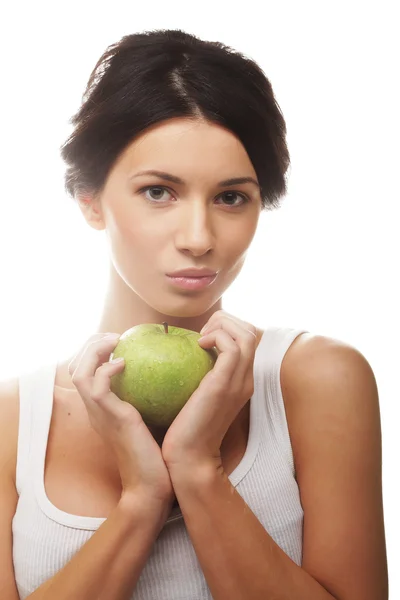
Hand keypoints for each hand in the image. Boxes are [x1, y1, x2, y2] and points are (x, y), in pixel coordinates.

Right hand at [68, 333, 174, 508]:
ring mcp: (99, 413)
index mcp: (101, 408)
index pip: (84, 372)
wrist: (152, 486)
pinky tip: (125, 363)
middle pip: (74, 367)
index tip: (117, 340)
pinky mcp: (110, 417)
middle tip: (113, 336)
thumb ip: (148, 399)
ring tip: (115, 340)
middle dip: (90, 344)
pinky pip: (97, 385)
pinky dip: (107, 368)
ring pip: (79, 371)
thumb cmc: (157, 455)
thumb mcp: (150, 420)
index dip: (94, 351)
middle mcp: (94, 409)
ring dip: (94, 350)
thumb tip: (168, 376)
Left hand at [161, 311, 256, 471]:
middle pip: (250, 332)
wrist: (189, 458)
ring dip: (222, 325)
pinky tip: (199, 344)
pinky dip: (217, 336)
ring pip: (245, 335)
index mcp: (242, 380)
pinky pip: (231, 347)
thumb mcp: (197, 396)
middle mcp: (246, 379)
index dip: (228, 326)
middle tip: (202, 332)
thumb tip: (186, 354)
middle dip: (226, 320)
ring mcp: (238, 382)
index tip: (203, 335)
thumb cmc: (186, 429)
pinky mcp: (224, 385)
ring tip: (201, 337)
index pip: (248, 339)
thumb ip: (200, 376)